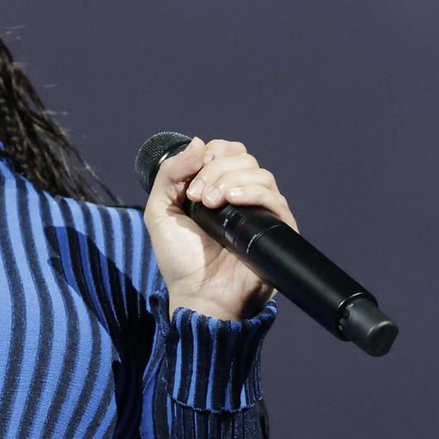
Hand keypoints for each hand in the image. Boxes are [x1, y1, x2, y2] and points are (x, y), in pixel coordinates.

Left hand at [140, 136, 298, 320]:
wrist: (198, 295)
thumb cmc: (180, 259)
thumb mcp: (161, 211)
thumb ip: (170, 174)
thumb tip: (199, 142)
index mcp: (218, 188)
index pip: (227, 151)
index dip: (211, 154)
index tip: (192, 179)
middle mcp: (242, 196)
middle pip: (243, 158)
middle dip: (215, 169)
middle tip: (198, 197)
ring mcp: (261, 212)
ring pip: (259, 173)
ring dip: (229, 180)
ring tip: (209, 203)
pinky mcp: (277, 229)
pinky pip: (275, 198)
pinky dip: (251, 192)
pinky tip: (231, 201)